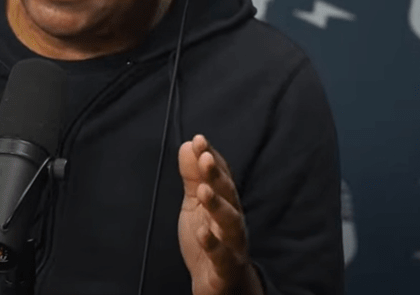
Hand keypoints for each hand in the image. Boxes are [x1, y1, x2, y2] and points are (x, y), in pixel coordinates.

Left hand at [178, 135, 258, 294]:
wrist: (218, 285)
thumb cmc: (209, 241)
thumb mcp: (195, 205)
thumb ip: (193, 177)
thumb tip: (188, 145)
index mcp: (225, 203)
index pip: (221, 176)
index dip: (211, 157)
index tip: (199, 139)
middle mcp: (232, 220)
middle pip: (229, 194)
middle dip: (217, 175)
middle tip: (205, 157)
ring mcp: (232, 244)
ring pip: (231, 222)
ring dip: (218, 205)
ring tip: (204, 190)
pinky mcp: (226, 268)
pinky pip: (223, 256)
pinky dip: (214, 244)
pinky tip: (203, 232)